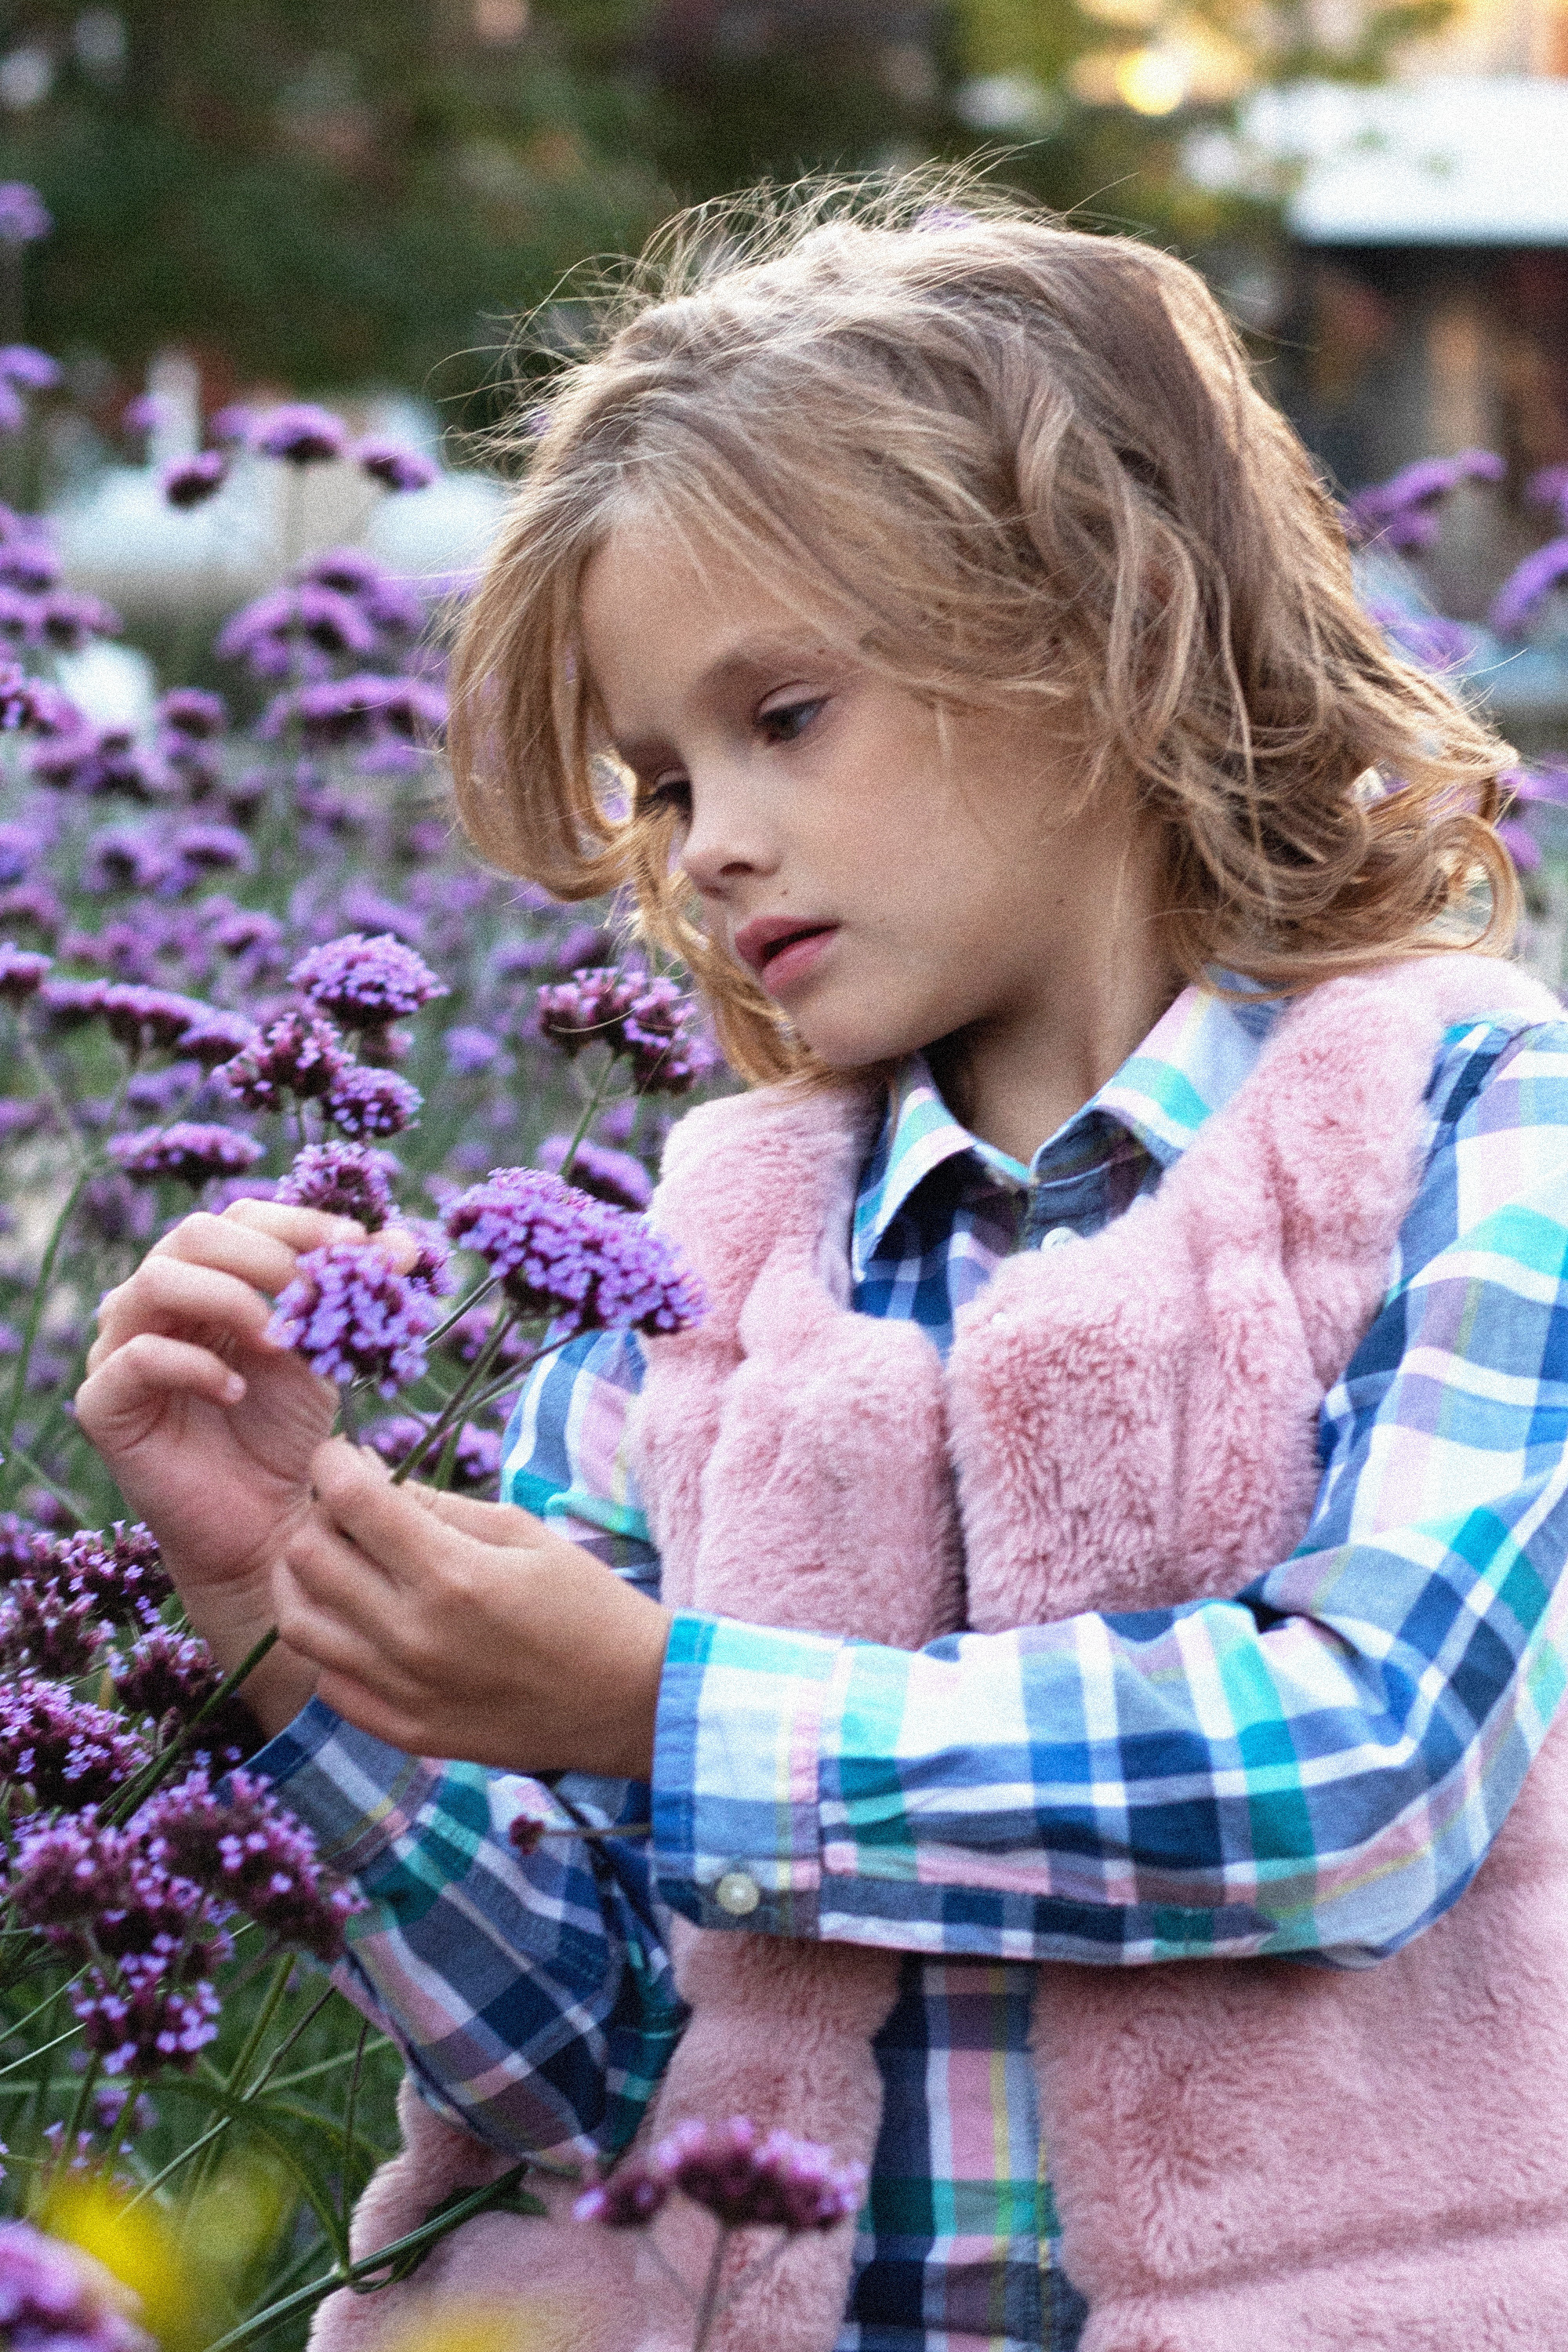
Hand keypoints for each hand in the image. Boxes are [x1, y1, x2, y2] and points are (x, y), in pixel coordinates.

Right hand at [75, 1202, 415, 1733]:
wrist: (261, 1523)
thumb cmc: (287, 1432)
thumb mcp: (329, 1353)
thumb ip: (357, 1297)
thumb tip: (404, 1244)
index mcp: (207, 1276)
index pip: (242, 1216)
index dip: (299, 1222)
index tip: (357, 1245)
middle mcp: (156, 1302)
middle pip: (193, 1234)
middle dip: (266, 1256)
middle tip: (315, 1293)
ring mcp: (120, 1348)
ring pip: (156, 1282)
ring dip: (230, 1298)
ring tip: (280, 1341)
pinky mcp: (104, 1403)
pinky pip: (137, 1358)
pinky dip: (195, 1365)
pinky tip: (238, 1391)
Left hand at [273, 1438, 671, 1777]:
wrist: (629, 1701)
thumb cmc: (586, 1603)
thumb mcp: (523, 1533)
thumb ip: (439, 1507)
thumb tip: (370, 1480)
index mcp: (453, 1575)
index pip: (351, 1501)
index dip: (331, 1464)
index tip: (338, 1456)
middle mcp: (415, 1636)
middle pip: (308, 1557)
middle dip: (318, 1516)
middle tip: (348, 1511)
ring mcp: (404, 1692)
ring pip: (299, 1624)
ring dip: (307, 1581)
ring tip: (340, 1564)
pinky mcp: (405, 1732)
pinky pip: (328, 1682)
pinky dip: (331, 1643)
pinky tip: (362, 1623)